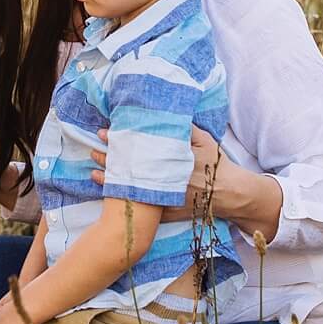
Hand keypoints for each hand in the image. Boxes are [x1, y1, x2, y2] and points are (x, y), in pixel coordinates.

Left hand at [88, 126, 221, 218]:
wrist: (229, 193)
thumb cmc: (216, 164)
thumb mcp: (204, 139)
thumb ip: (184, 127)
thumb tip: (164, 112)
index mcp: (172, 157)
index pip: (139, 147)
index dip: (120, 140)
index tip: (104, 133)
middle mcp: (166, 178)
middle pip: (131, 167)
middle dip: (110, 158)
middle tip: (92, 150)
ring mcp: (166, 197)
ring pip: (133, 189)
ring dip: (112, 180)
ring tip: (94, 173)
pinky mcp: (167, 211)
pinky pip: (143, 208)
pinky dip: (126, 201)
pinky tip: (112, 196)